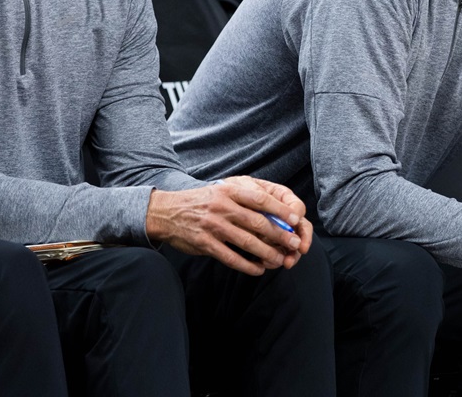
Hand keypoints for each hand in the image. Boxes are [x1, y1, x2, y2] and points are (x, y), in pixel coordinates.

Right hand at [146, 177, 307, 275]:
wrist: (165, 212)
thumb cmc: (201, 202)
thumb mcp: (221, 192)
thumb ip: (243, 201)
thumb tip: (274, 215)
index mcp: (229, 191)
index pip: (261, 199)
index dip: (280, 210)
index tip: (296, 219)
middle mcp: (222, 207)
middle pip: (257, 222)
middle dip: (279, 235)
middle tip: (293, 243)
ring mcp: (213, 226)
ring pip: (247, 242)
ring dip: (266, 253)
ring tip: (280, 260)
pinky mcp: (205, 244)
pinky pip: (231, 258)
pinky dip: (247, 266)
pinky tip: (258, 270)